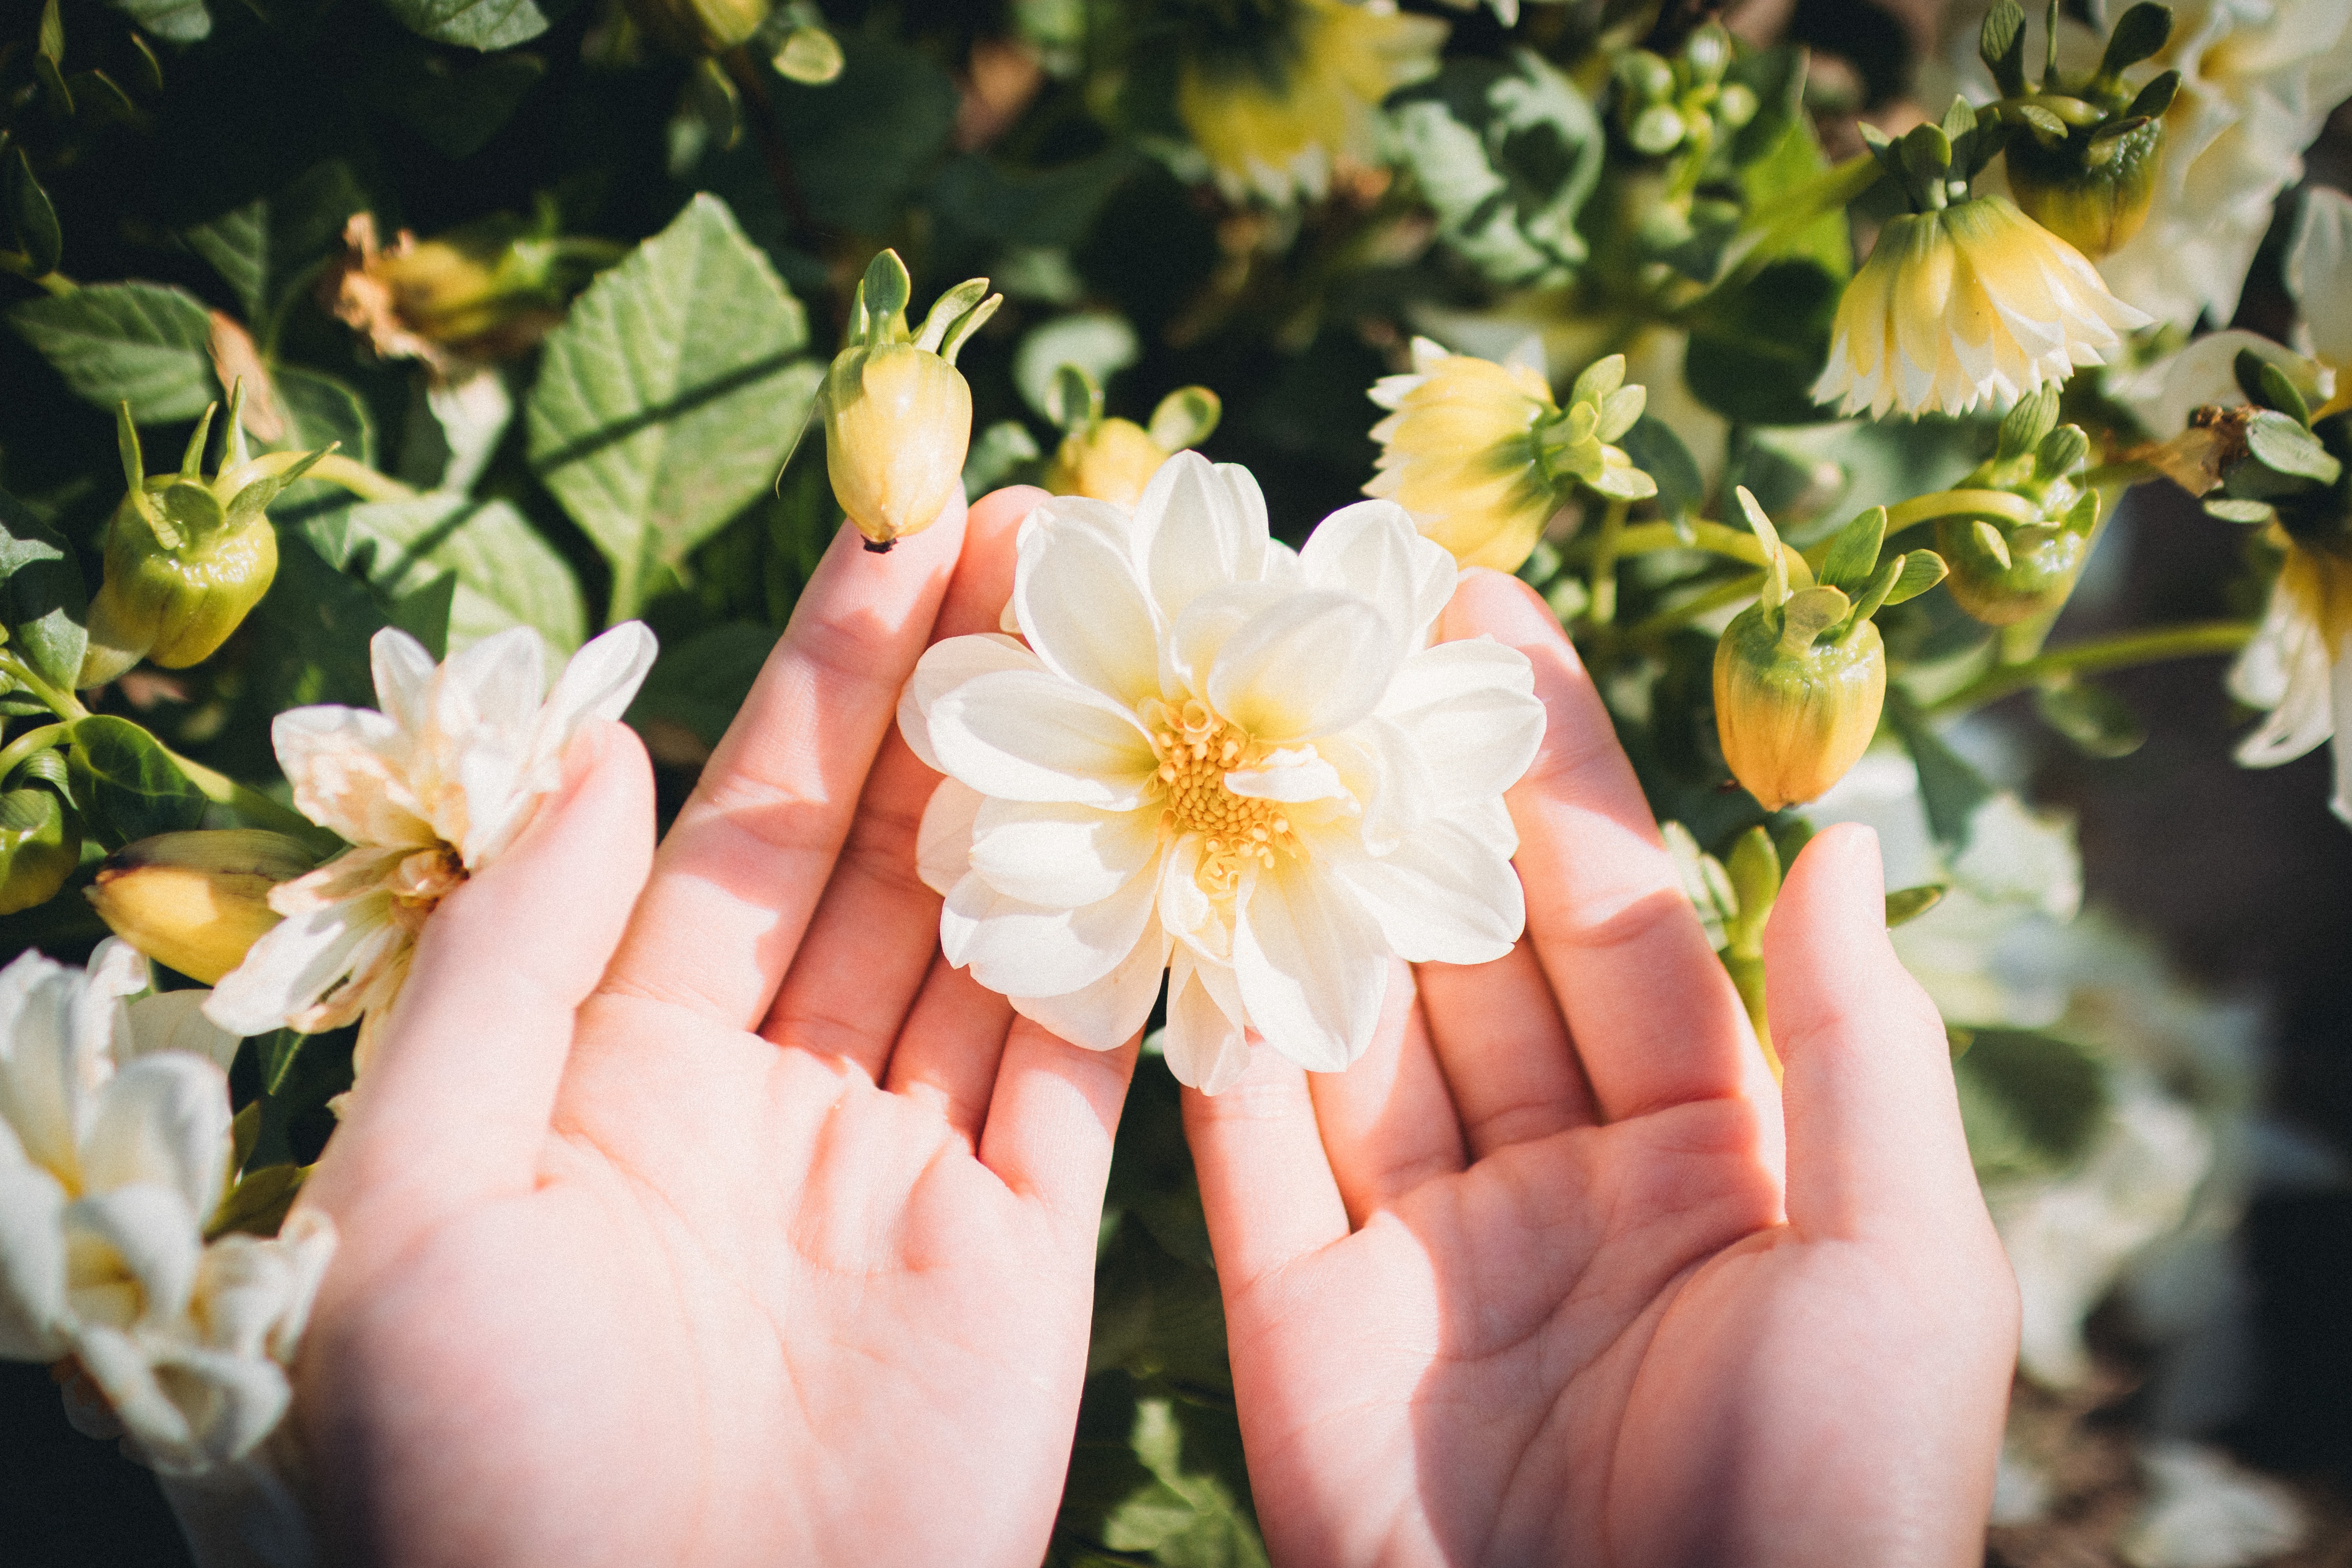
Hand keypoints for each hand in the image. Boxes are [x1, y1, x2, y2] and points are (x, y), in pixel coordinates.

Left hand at [290, 488, 1134, 1567]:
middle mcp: (775, 1092)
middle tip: (1054, 529)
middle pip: (890, 850)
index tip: (902, 522)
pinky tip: (1180, 818)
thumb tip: (611, 757)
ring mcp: (910, 1165)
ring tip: (1133, 628)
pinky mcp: (1025, 1247)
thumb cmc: (484, 1473)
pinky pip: (1088, 1071)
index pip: (746, 821)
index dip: (828, 670)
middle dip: (967, 691)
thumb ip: (508, 966)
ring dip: (1065, 784)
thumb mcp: (412, 1198)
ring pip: (1002, 932)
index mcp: (620, 1068)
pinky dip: (1135, 951)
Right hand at [1184, 570, 2019, 1567]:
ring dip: (1288, 884)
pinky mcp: (1302, 1319)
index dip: (1545, 763)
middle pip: (1463, 949)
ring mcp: (1419, 1247)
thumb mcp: (1906, 1255)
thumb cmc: (1831, 1491)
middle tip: (1326, 633)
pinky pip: (1244, 1155)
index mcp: (1710, 1150)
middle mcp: (1556, 1177)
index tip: (1478, 616)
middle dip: (1398, 793)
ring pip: (1342, 1029)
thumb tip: (1840, 842)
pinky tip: (1163, 902)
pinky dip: (1205, 1040)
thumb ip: (1860, 1042)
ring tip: (1225, 725)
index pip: (1610, 912)